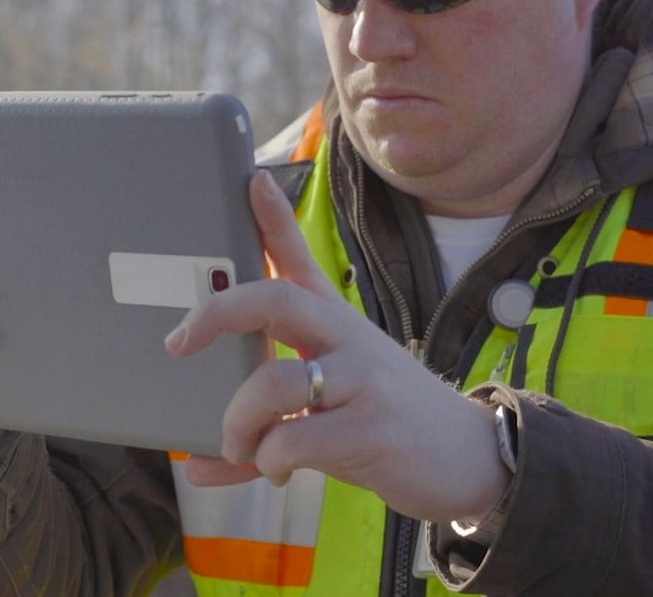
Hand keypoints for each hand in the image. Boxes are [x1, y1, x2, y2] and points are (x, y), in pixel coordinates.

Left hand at [164, 172, 509, 524]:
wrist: (473, 458)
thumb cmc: (389, 422)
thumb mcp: (335, 397)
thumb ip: (263, 425)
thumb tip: (192, 459)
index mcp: (338, 325)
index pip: (301, 260)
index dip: (273, 219)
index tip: (250, 182)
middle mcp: (349, 341)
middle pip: (276, 300)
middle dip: (216, 312)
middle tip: (179, 341)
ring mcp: (362, 382)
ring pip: (273, 383)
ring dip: (238, 425)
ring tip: (241, 446)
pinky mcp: (370, 430)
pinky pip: (294, 439)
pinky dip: (269, 460)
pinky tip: (278, 470)